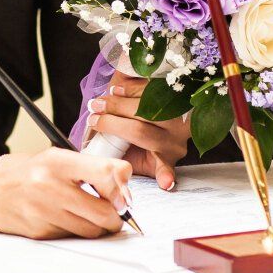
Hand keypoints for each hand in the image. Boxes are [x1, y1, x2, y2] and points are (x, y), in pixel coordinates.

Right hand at [0, 149, 130, 238]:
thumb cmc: (27, 172)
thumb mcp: (57, 158)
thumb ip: (92, 168)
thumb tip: (126, 186)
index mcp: (57, 161)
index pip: (106, 173)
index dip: (121, 189)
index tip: (123, 196)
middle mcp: (50, 186)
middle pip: (104, 212)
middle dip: (115, 216)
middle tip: (113, 212)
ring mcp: (43, 212)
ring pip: (92, 230)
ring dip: (98, 227)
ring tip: (87, 215)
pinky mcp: (39, 232)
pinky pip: (73, 238)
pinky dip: (77, 232)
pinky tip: (65, 220)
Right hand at [85, 71, 185, 189]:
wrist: (169, 104)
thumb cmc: (148, 132)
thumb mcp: (142, 153)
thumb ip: (126, 156)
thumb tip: (97, 154)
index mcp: (166, 155)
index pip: (166, 168)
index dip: (165, 176)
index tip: (166, 184)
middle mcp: (175, 135)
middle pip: (139, 131)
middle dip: (112, 123)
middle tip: (93, 117)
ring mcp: (178, 113)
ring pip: (144, 107)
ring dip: (118, 103)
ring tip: (100, 102)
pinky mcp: (177, 92)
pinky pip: (149, 88)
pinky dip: (130, 88)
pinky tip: (117, 90)